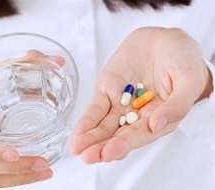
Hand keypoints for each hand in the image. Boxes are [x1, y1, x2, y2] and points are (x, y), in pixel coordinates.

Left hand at [70, 27, 212, 163]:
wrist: (164, 39)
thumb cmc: (182, 59)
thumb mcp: (189, 79)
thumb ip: (177, 104)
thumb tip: (157, 125)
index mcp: (159, 118)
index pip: (140, 136)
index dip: (124, 144)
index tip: (109, 153)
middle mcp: (138, 116)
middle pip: (118, 136)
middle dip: (101, 147)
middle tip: (88, 157)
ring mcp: (121, 104)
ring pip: (103, 126)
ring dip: (90, 138)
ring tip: (77, 149)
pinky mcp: (107, 91)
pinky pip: (95, 109)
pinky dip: (87, 120)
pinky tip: (78, 132)